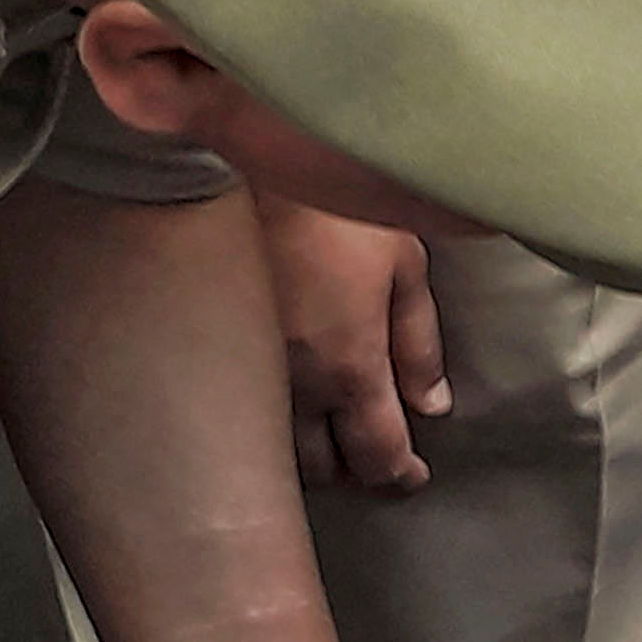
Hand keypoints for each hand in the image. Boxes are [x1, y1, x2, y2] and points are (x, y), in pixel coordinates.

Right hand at [258, 194, 448, 493]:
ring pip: (270, 448)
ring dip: (301, 452)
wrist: (237, 165)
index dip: (398, 476)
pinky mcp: (209, 352)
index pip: (377, 457)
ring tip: (324, 431)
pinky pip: (239, 409)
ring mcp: (245, 373)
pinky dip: (262, 421)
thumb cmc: (331, 205)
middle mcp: (293, 387)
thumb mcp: (402, 262)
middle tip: (369, 451)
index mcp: (349, 369)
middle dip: (350, 469)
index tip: (411, 476)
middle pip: (320, 469)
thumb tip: (432, 403)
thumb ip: (418, 342)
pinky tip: (276, 399)